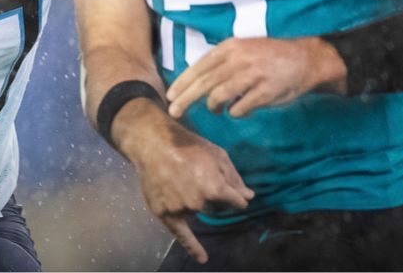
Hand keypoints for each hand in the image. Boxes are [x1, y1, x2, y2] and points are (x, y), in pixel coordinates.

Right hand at [120, 103, 253, 264]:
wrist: (153, 145)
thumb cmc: (188, 145)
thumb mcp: (217, 154)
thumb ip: (234, 177)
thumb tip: (249, 197)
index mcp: (215, 187)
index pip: (235, 201)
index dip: (234, 196)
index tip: (232, 193)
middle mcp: (199, 202)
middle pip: (214, 205)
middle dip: (210, 192)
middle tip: (194, 173)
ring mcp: (181, 209)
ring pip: (196, 210)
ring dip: (193, 199)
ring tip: (179, 178)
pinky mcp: (166, 214)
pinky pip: (182, 235)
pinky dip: (193, 247)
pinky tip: (203, 258)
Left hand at [166, 37, 343, 118]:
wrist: (306, 59)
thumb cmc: (269, 57)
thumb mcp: (243, 49)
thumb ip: (222, 62)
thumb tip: (194, 81)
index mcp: (231, 47)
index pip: (199, 66)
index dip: (182, 83)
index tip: (170, 96)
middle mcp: (239, 59)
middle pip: (204, 82)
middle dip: (185, 98)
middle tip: (174, 111)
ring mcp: (253, 75)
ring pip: (219, 95)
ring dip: (213, 106)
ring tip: (215, 109)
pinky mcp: (265, 91)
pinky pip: (240, 107)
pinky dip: (234, 112)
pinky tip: (237, 111)